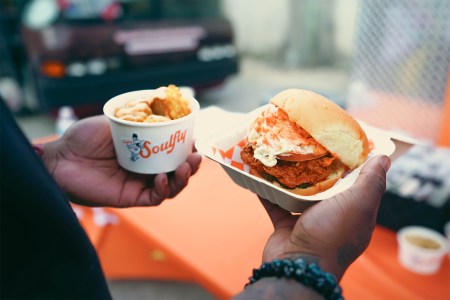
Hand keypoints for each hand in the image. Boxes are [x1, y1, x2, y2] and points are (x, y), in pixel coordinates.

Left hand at [42, 116, 201, 206]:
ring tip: (187, 166)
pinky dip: (163, 189)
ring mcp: (139, 183)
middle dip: (192, 165)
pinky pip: (154, 198)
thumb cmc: (83, 137)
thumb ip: (137, 115)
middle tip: (196, 155)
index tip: (196, 138)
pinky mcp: (130, 198)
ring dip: (183, 178)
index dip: (187, 148)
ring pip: (171, 186)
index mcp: (145, 150)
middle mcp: (146, 168)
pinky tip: (162, 177)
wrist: (59, 158)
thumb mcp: (115, 120)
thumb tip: (160, 100)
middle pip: (178, 171)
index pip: (173, 152)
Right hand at [259, 155, 390, 280]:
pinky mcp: (285, 226)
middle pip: (327, 186)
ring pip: (299, 193)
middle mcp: (332, 217)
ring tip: (285, 153)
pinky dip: (268, 190)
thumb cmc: (331, 234)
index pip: (358, 183)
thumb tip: (384, 158)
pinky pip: (276, 203)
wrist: (298, 266)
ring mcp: (307, 222)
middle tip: (309, 142)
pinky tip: (262, 172)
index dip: (353, 162)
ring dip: (292, 176)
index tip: (343, 140)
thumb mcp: (358, 204)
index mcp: (355, 212)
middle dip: (318, 166)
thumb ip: (371, 182)